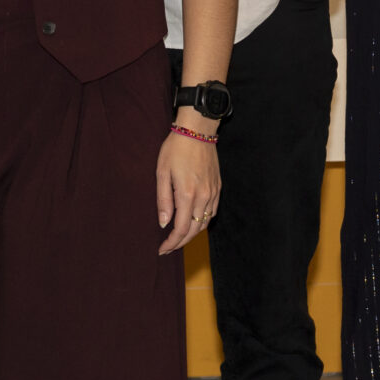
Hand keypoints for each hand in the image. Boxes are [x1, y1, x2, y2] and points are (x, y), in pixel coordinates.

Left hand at [156, 113, 220, 255]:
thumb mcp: (162, 173)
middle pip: (194, 230)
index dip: (171, 243)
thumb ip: (163, 200)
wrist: (197, 130)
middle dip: (180, 242)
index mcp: (188, 194)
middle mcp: (204, 196)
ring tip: (179, 237)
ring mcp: (213, 192)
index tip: (162, 249)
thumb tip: (163, 223)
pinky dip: (202, 222)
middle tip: (168, 247)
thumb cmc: (175, 149)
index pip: (181, 229)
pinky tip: (193, 221)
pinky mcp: (218, 186)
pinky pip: (212, 212)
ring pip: (204, 223)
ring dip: (192, 234)